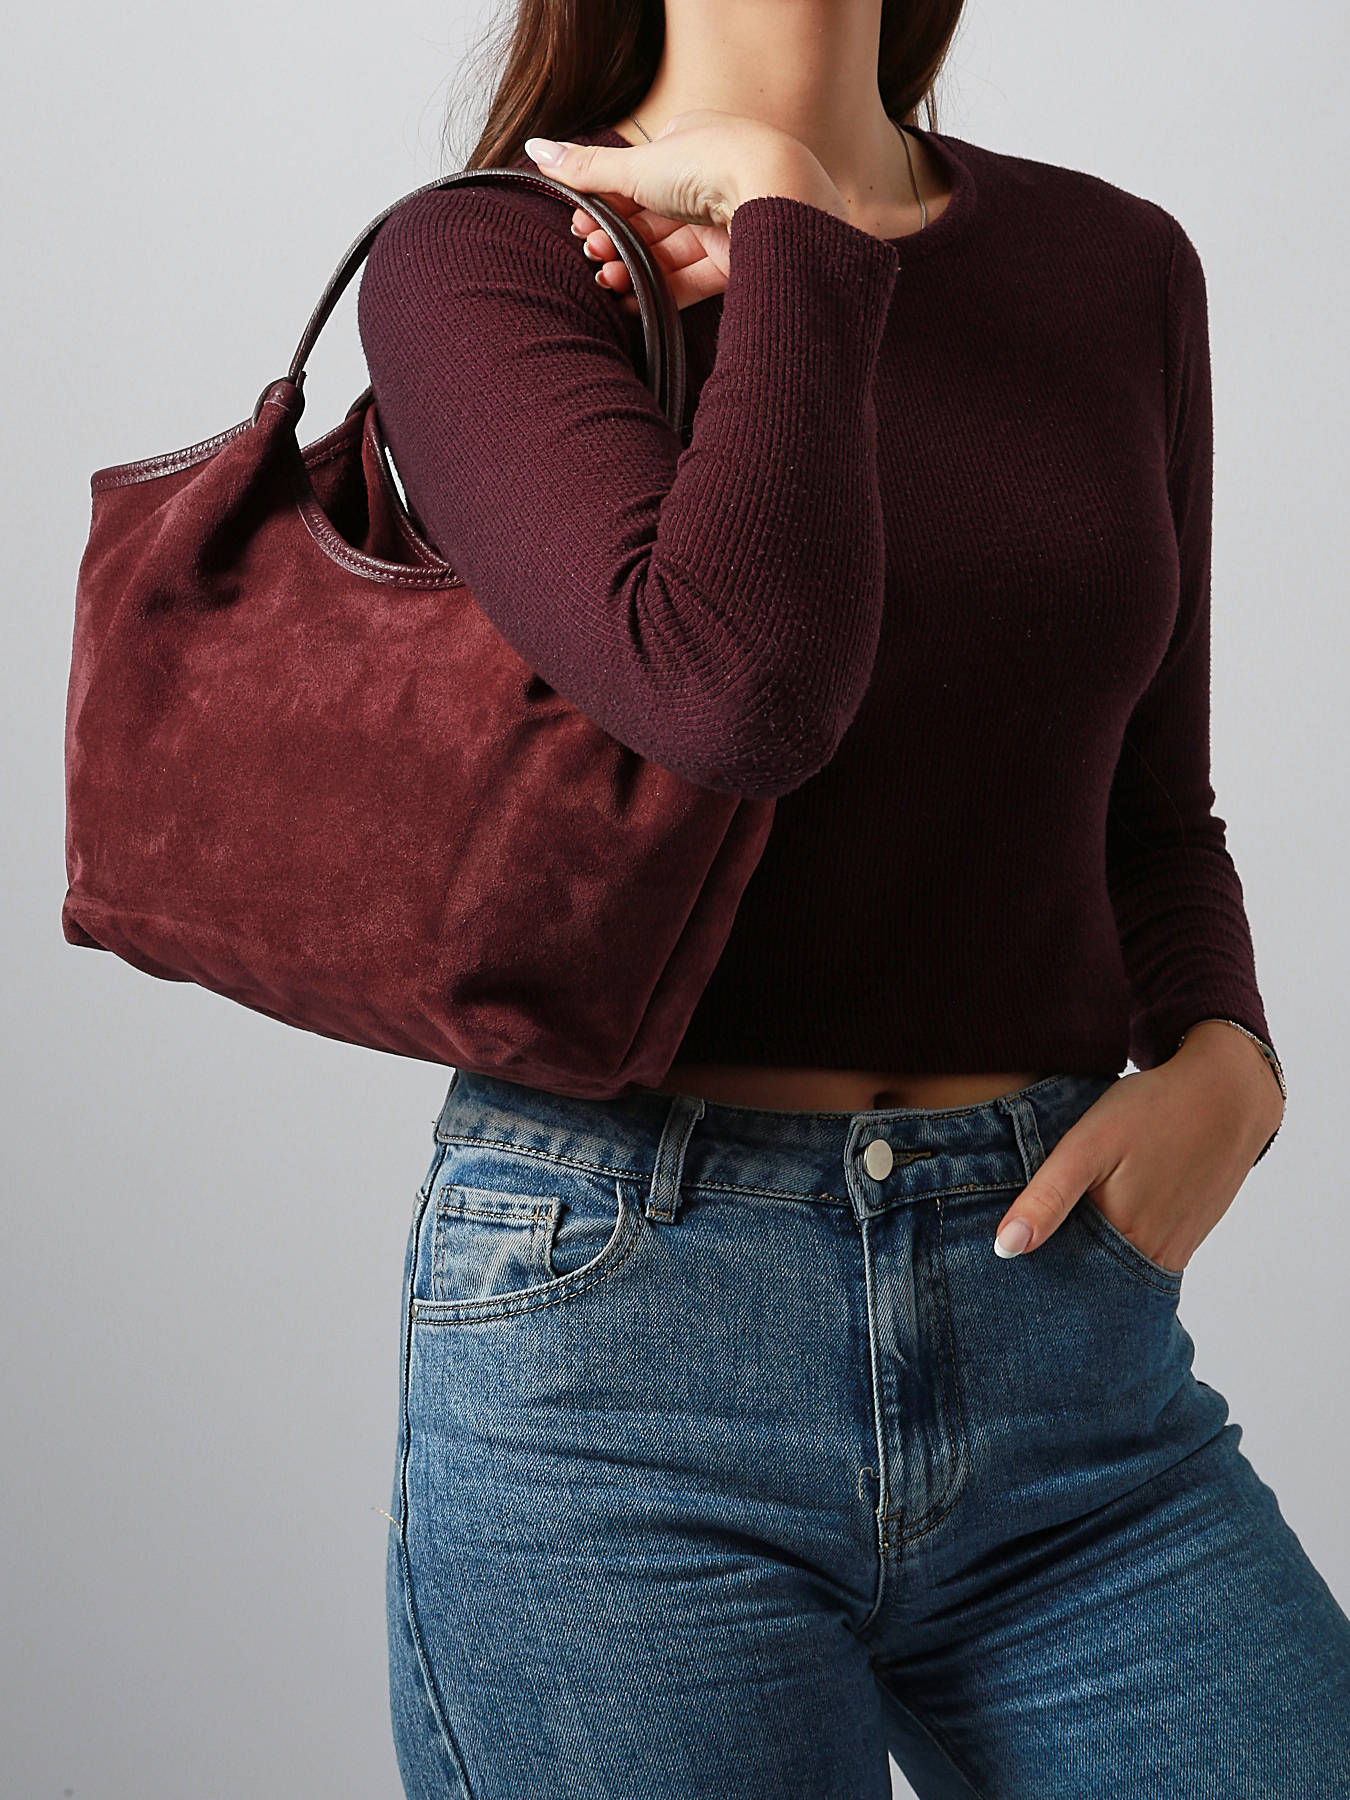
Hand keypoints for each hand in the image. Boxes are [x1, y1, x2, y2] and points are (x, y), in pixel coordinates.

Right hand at [524, 109, 847, 315]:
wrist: (776, 194)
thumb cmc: (710, 165)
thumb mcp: (636, 164)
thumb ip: (585, 168)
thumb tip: (534, 147)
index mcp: (689, 143)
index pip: (637, 178)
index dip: (605, 205)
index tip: (579, 227)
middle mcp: (709, 180)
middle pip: (649, 219)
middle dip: (615, 240)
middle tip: (590, 256)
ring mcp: (724, 221)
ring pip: (667, 251)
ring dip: (631, 268)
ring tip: (605, 282)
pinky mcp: (737, 259)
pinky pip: (691, 279)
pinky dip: (658, 291)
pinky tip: (630, 303)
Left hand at [991, 1026, 1286, 1271]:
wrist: (1227, 1093)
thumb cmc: (1152, 1111)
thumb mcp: (1087, 1145)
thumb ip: (1047, 1198)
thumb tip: (1006, 1249)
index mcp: (1123, 1240)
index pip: (1064, 1280)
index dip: (1035, 1272)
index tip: (1009, 1263)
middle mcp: (1153, 1257)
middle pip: (1094, 1282)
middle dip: (1060, 1272)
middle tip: (1034, 1248)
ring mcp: (1176, 1249)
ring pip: (1119, 1273)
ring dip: (1089, 1261)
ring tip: (1064, 1233)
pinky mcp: (1188, 1235)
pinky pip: (1144, 1257)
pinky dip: (1118, 1249)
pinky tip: (1102, 1221)